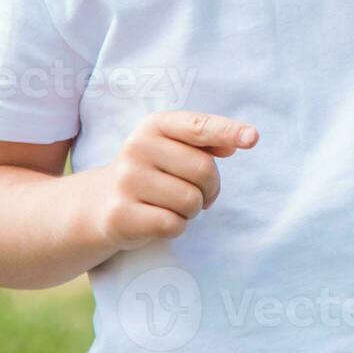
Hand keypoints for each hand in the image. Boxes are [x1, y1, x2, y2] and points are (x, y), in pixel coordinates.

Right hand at [93, 110, 257, 249]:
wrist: (101, 203)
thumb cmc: (153, 172)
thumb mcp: (173, 148)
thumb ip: (206, 141)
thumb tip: (235, 144)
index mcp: (154, 125)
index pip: (199, 126)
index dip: (228, 132)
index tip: (253, 138)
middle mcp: (137, 147)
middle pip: (203, 170)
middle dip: (210, 188)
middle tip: (198, 194)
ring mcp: (126, 181)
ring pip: (190, 201)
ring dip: (192, 210)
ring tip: (173, 205)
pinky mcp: (121, 214)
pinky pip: (173, 225)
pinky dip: (176, 227)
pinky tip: (159, 220)